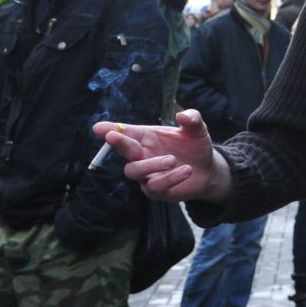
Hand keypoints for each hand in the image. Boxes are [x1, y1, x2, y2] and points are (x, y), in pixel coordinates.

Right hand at [95, 110, 229, 203]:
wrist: (208, 169)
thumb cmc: (196, 146)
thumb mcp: (197, 130)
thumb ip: (192, 119)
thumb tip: (182, 115)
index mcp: (146, 137)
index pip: (125, 132)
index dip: (110, 129)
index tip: (98, 128)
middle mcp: (142, 155)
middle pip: (124, 151)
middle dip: (118, 143)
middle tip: (113, 136)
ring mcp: (146, 174)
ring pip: (134, 171)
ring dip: (151, 165)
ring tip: (172, 160)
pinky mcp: (156, 190)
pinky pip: (155, 186)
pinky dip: (170, 178)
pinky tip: (186, 170)